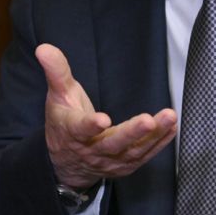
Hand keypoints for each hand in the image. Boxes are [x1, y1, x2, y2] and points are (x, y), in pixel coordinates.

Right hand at [36, 43, 177, 189]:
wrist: (66, 162)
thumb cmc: (64, 122)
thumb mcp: (58, 95)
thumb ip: (56, 72)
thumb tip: (44, 48)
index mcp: (72, 132)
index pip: (81, 129)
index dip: (90, 126)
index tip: (102, 120)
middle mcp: (91, 150)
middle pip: (113, 143)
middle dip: (132, 133)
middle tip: (148, 120)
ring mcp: (110, 161)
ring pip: (132, 151)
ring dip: (153, 136)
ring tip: (169, 117)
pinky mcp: (125, 165)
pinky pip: (144, 156)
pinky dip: (159, 143)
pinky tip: (171, 128)